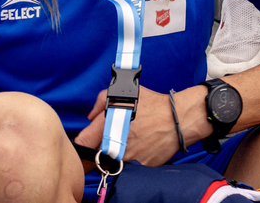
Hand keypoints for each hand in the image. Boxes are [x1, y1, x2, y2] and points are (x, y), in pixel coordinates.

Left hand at [76, 84, 208, 166]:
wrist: (178, 119)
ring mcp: (127, 158)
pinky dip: (128, 159)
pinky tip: (138, 146)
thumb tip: (90, 117)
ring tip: (127, 141)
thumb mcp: (125, 92)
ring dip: (113, 155)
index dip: (80, 144)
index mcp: (109, 125)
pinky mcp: (138, 166)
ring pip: (110, 162)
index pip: (83, 142)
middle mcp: (115, 144)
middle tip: (109, 140)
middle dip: (97, 150)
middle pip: (94, 156)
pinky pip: (126, 166)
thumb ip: (100, 101)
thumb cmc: (153, 105)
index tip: (83, 143)